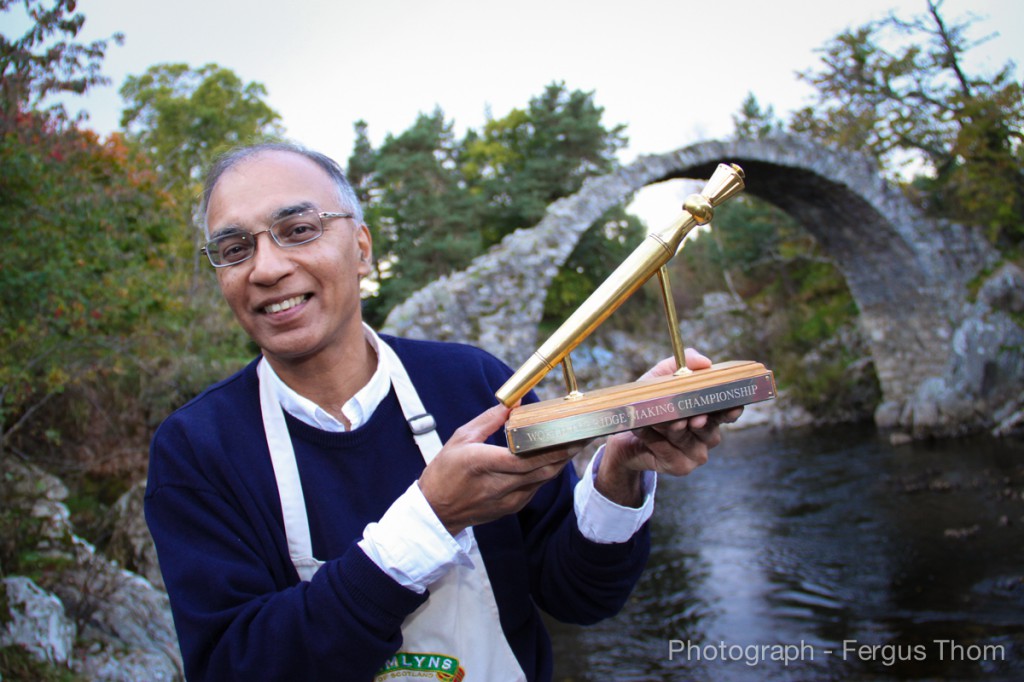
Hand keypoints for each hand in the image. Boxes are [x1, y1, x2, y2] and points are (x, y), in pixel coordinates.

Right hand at [418, 403, 575, 535]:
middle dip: (565, 453)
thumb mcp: (461, 438)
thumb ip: (489, 419)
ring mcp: (506, 499)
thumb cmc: (444, 471)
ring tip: (575, 444)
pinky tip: (554, 460)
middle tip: (583, 436)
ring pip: (542, 480)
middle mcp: (498, 484)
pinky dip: (545, 473)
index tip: (568, 434)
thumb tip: (513, 403)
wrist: (435, 511)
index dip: (551, 448)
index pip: (525, 458)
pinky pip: (535, 488)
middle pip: (542, 469)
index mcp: (483, 463)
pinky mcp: (511, 507)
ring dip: (560, 463)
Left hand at [597, 349, 743, 505]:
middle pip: (708, 428)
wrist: (624, 432)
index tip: (732, 406)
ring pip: (685, 438)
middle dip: (697, 420)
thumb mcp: (662, 377)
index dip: (731, 410)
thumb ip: (684, 363)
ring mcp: (695, 454)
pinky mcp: (679, 466)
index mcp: (710, 415)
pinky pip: (666, 450)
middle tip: (692, 418)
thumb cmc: (648, 402)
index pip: (727, 413)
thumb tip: (705, 362)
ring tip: (657, 420)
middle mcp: (707, 436)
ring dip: (669, 427)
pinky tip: (642, 428)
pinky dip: (652, 438)